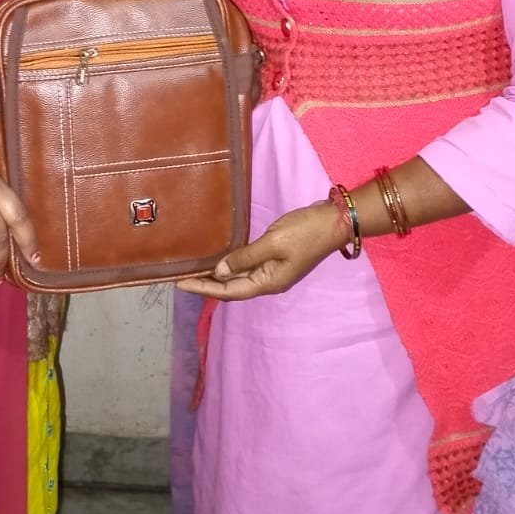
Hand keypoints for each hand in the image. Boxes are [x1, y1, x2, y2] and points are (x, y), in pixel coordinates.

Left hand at [175, 202, 345, 299]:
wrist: (334, 222)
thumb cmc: (305, 232)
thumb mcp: (273, 242)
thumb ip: (245, 257)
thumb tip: (220, 271)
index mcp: (268, 282)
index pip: (228, 291)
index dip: (203, 288)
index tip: (180, 283)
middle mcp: (269, 281)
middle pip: (231, 287)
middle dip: (206, 284)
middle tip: (180, 276)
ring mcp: (273, 271)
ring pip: (239, 278)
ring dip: (217, 275)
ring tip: (195, 269)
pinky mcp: (276, 258)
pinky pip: (247, 266)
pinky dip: (231, 264)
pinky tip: (220, 258)